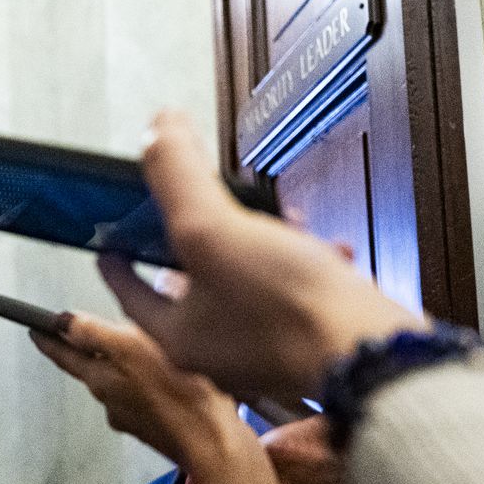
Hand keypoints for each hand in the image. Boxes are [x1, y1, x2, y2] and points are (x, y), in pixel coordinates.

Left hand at [30, 312, 249, 478]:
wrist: (215, 444)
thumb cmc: (180, 393)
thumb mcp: (133, 349)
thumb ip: (95, 334)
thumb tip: (63, 322)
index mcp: (100, 380)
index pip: (64, 355)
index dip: (48, 338)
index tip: (34, 328)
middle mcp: (111, 402)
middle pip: (92, 368)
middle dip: (89, 349)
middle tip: (85, 330)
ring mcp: (134, 417)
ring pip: (121, 382)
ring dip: (124, 365)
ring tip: (140, 347)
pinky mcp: (158, 426)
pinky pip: (146, 396)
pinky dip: (149, 382)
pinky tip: (169, 375)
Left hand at [97, 111, 425, 399]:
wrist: (372, 353)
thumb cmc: (290, 308)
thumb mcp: (213, 229)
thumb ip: (178, 178)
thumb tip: (158, 130)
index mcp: (178, 336)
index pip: (130, 291)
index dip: (117, 260)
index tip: (110, 243)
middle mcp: (216, 352)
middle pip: (188, 287)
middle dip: (197, 242)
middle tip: (198, 214)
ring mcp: (264, 351)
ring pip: (243, 288)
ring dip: (256, 247)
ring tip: (274, 220)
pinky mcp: (307, 343)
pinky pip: (291, 297)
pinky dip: (301, 265)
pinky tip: (323, 245)